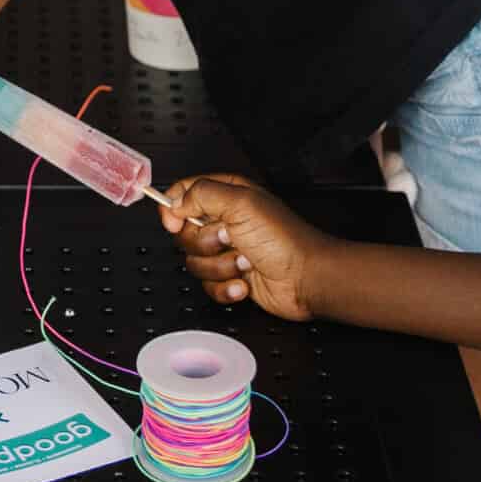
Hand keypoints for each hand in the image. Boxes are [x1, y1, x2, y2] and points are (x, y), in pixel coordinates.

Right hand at [161, 172, 322, 321]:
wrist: (307, 279)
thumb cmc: (285, 240)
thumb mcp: (241, 203)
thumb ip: (201, 194)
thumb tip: (176, 202)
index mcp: (227, 196)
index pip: (184, 194)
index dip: (173, 208)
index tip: (174, 221)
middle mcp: (226, 221)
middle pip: (185, 233)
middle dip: (205, 242)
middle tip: (229, 238)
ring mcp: (228, 250)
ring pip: (196, 262)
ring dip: (220, 266)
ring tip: (244, 260)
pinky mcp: (232, 277)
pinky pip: (209, 286)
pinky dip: (227, 287)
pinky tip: (245, 281)